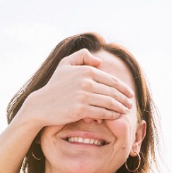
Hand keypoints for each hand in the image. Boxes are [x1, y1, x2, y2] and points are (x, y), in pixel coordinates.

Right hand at [16, 49, 134, 128]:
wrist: (41, 105)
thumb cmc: (54, 85)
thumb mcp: (65, 64)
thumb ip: (82, 56)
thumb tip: (100, 62)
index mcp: (86, 70)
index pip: (111, 80)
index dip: (123, 88)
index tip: (129, 93)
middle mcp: (85, 82)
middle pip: (112, 92)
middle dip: (124, 99)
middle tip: (130, 104)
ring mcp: (83, 96)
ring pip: (109, 102)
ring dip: (121, 107)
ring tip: (126, 111)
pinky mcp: (80, 110)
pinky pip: (101, 112)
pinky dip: (112, 114)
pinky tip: (116, 116)